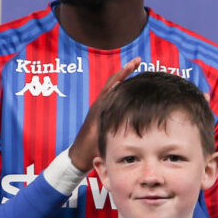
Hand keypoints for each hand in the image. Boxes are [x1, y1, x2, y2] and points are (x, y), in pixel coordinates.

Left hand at [62, 59, 143, 174]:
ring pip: (112, 88)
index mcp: (100, 107)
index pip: (113, 84)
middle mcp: (99, 104)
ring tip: (136, 70)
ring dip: (123, 78)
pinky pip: (112, 97)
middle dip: (125, 70)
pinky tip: (130, 90)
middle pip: (113, 81)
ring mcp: (99, 108)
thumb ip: (111, 129)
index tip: (135, 62)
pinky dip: (121, 89)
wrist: (79, 156)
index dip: (124, 72)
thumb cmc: (90, 149)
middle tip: (138, 60)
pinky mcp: (100, 113)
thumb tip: (127, 118)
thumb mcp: (102, 139)